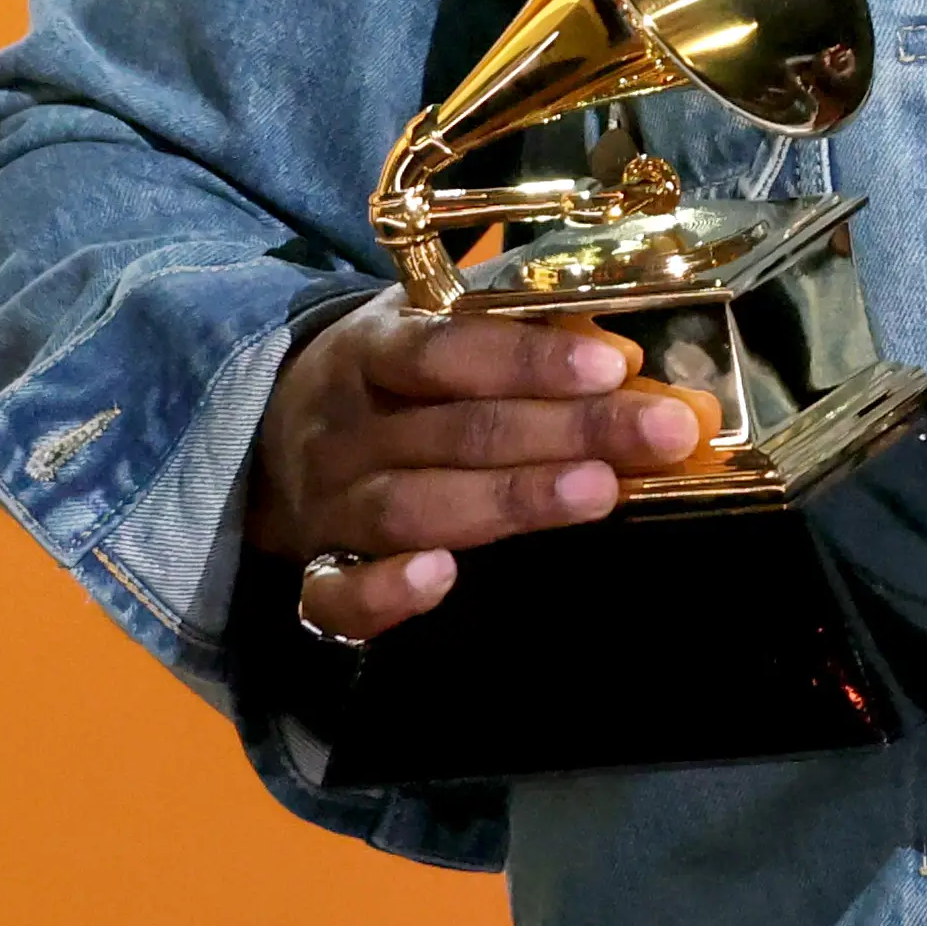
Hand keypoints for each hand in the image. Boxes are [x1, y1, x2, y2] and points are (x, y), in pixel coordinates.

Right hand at [247, 292, 711, 640]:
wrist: (266, 429)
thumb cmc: (393, 376)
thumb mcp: (440, 328)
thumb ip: (529, 340)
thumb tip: (639, 369)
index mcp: (372, 349)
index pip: (447, 349)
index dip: (529, 358)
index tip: (615, 364)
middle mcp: (345, 428)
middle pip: (454, 432)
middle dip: (564, 430)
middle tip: (660, 432)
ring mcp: (327, 505)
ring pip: (413, 507)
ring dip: (509, 501)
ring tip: (597, 492)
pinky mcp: (314, 573)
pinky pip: (334, 597)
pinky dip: (383, 593)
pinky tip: (440, 579)